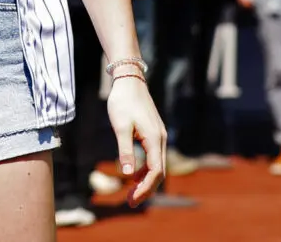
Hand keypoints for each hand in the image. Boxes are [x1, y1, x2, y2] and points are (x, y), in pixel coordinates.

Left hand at [107, 76, 165, 205]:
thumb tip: (127, 175)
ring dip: (146, 180)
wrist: (129, 79)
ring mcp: (158, 135)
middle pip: (159, 171)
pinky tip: (134, 175)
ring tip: (131, 193)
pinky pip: (153, 156)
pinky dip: (145, 169)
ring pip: (157, 164)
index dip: (145, 188)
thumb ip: (125, 150)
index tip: (132, 199)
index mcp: (154, 139)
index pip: (155, 172)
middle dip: (146, 189)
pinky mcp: (153, 132)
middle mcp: (160, 139)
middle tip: (130, 202)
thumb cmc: (123, 101)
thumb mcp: (120, 126)